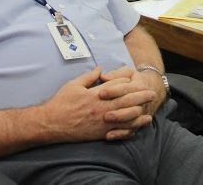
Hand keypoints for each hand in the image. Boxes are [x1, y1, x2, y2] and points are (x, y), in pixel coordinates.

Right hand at [40, 67, 154, 142]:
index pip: (116, 87)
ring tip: (149, 110)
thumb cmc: (61, 103)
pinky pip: (118, 130)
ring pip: (125, 117)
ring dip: (139, 113)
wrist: (51, 123)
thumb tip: (100, 69)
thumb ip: (89, 77)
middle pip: (125, 101)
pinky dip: (130, 128)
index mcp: (95, 94)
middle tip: (151, 93)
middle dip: (140, 97)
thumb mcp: (73, 85)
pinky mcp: (100, 132)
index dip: (127, 83)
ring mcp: (101, 121)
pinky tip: (137, 126)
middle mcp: (101, 108)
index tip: (136, 80)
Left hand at [99, 66, 164, 135]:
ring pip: (131, 119)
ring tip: (106, 120)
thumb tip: (103, 76)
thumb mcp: (128, 72)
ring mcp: (140, 113)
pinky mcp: (137, 124)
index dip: (113, 90)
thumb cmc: (135, 80)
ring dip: (119, 121)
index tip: (101, 93)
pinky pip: (129, 131)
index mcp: (138, 86)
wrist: (154, 89)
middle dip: (116, 108)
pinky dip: (120, 134)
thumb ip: (115, 75)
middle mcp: (141, 101)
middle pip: (129, 105)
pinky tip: (108, 136)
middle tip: (104, 111)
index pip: (125, 88)